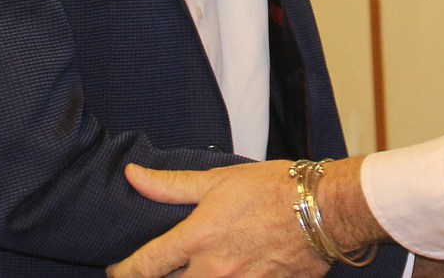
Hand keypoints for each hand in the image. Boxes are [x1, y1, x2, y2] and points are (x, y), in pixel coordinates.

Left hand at [105, 161, 324, 277]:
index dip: (122, 271)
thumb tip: (133, 176)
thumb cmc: (274, 188)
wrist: (325, 209)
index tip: (118, 269)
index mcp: (196, 239)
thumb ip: (171, 186)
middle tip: (155, 271)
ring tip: (193, 270)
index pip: (143, 267)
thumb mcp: (219, 179)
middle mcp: (212, 271)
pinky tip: (227, 272)